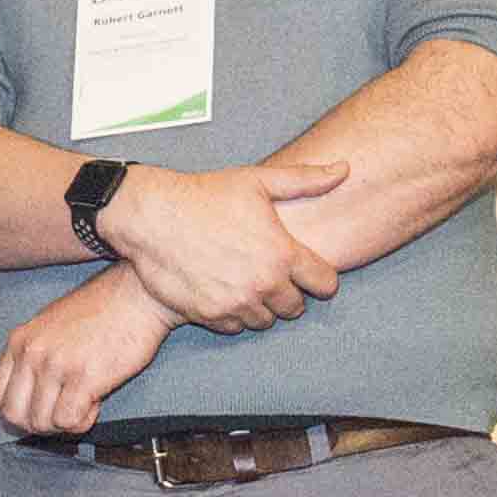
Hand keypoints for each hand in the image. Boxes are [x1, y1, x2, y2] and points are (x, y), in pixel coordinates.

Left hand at [0, 272, 177, 439]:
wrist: (137, 294)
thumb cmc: (102, 310)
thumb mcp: (50, 324)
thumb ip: (34, 354)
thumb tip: (28, 393)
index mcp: (20, 340)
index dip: (20, 409)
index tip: (40, 407)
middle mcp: (32, 353)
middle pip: (14, 415)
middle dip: (38, 424)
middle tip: (62, 413)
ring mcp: (56, 366)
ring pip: (41, 423)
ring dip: (63, 424)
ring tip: (83, 404)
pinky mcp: (84, 378)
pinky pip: (68, 421)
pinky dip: (82, 422)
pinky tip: (95, 403)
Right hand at [95, 159, 348, 333]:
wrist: (151, 217)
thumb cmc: (203, 195)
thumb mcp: (257, 181)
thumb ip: (306, 180)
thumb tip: (345, 169)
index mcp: (282, 253)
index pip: (325, 284)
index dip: (320, 278)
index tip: (308, 272)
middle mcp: (263, 284)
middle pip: (295, 307)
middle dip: (287, 293)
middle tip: (269, 275)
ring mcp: (235, 302)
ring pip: (264, 320)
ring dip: (259, 306)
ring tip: (244, 282)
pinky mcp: (208, 315)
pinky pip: (233, 327)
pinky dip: (231, 314)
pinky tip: (222, 290)